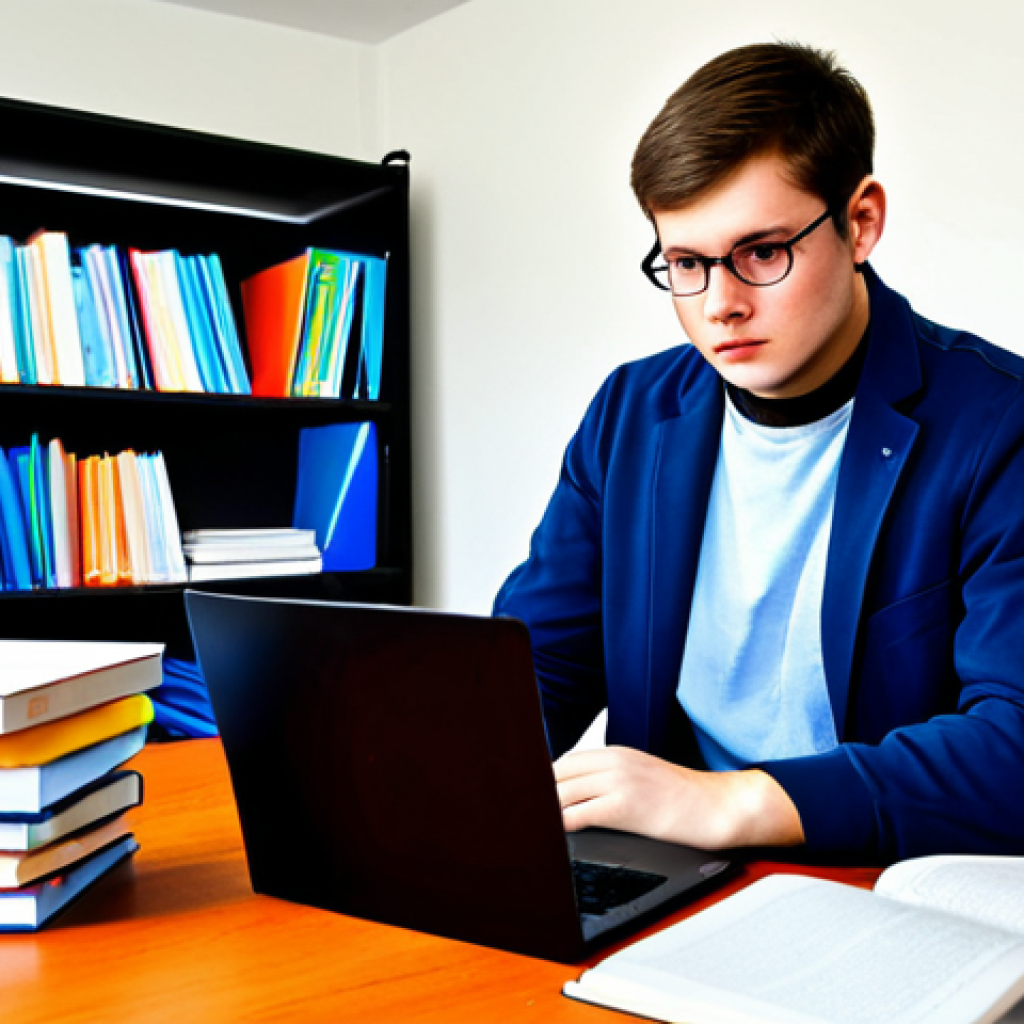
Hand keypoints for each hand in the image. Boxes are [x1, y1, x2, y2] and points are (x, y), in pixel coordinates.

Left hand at [553, 746, 804, 849]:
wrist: (717, 807)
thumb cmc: (683, 798)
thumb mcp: (643, 776)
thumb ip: (613, 780)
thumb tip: (583, 796)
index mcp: (617, 754)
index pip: (566, 761)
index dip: (547, 780)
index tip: (535, 796)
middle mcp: (614, 762)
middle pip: (558, 774)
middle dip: (540, 793)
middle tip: (524, 813)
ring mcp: (618, 782)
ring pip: (564, 792)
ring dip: (546, 809)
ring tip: (532, 826)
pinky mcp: (625, 806)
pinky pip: (580, 814)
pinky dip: (561, 824)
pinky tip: (555, 834)